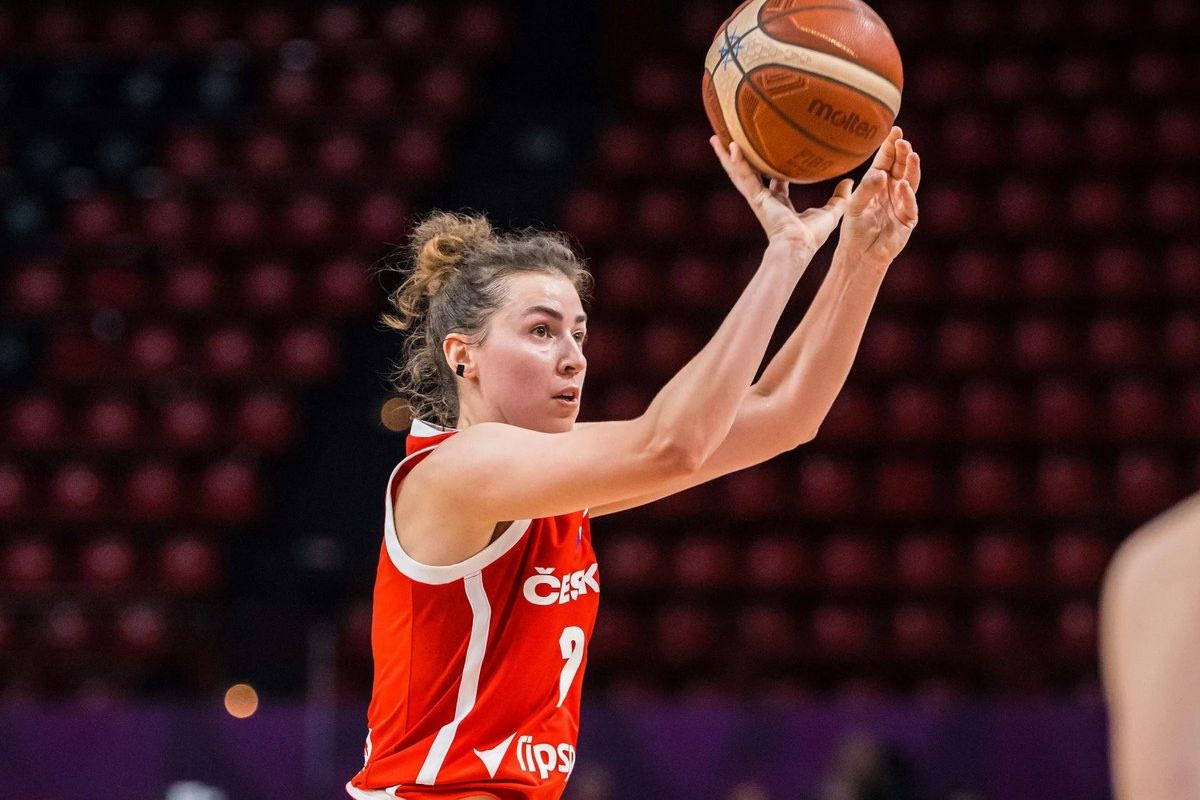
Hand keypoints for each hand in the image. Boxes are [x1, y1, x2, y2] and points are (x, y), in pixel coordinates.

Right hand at [710, 135, 851, 254]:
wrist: (798, 246)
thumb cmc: (812, 236)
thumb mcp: (831, 212)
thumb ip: (839, 197)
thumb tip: (850, 181)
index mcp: (779, 201)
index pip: (772, 178)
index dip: (768, 164)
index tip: (765, 150)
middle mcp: (765, 197)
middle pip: (748, 172)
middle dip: (737, 158)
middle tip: (728, 140)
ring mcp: (757, 197)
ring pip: (738, 172)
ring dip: (726, 156)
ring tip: (715, 139)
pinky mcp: (756, 198)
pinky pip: (745, 177)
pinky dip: (737, 162)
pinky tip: (731, 147)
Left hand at [839, 126, 919, 268]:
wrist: (859, 255)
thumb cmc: (854, 229)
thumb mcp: (855, 206)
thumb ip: (866, 189)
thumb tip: (880, 174)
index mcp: (878, 183)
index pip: (886, 160)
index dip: (891, 146)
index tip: (895, 130)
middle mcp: (892, 190)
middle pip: (901, 168)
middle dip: (903, 153)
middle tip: (903, 140)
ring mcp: (902, 204)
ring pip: (910, 182)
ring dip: (911, 169)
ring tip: (911, 155)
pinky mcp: (908, 220)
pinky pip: (909, 205)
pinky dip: (906, 196)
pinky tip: (902, 185)